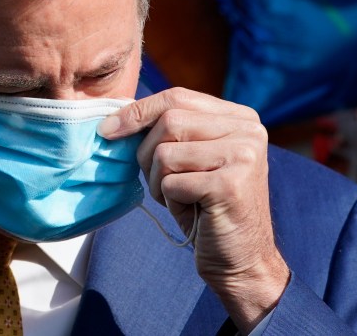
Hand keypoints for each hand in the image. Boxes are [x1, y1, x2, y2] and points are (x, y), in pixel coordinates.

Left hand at [98, 87, 288, 332]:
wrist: (241, 260)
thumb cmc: (207, 208)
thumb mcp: (190, 160)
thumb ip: (169, 132)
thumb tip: (114, 116)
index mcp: (240, 117)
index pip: (177, 96)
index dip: (138, 111)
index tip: (107, 129)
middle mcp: (249, 130)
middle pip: (169, 121)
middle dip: (147, 154)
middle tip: (161, 183)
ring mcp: (243, 155)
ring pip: (165, 153)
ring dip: (159, 183)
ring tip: (181, 198)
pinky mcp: (231, 185)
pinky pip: (172, 183)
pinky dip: (171, 201)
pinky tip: (193, 212)